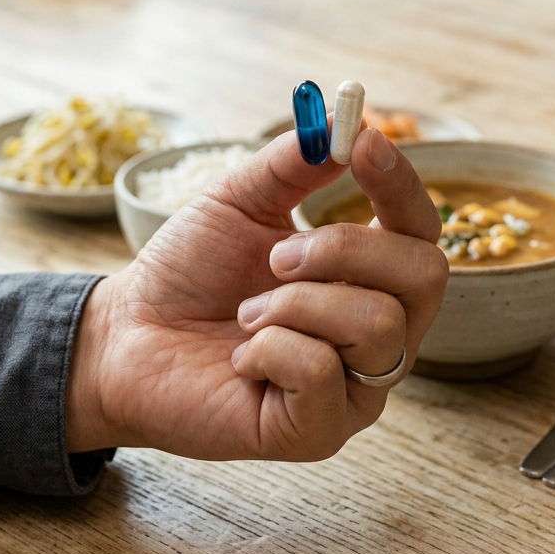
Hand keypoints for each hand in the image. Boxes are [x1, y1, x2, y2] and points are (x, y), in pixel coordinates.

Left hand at [66, 125, 447, 460]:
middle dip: (345, 249)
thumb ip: (296, 163)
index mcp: (368, 277)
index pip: (422, 229)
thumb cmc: (191, 270)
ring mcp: (357, 387)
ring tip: (248, 314)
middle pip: (425, 276)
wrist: (129, 336)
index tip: (364, 142)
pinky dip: (269, 348)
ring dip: (294, 303)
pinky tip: (242, 359)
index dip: (401, 183)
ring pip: (378, 323)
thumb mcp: (241, 199)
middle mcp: (380, 333)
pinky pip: (323, 372)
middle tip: (276, 257)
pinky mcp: (321, 431)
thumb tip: (346, 122)